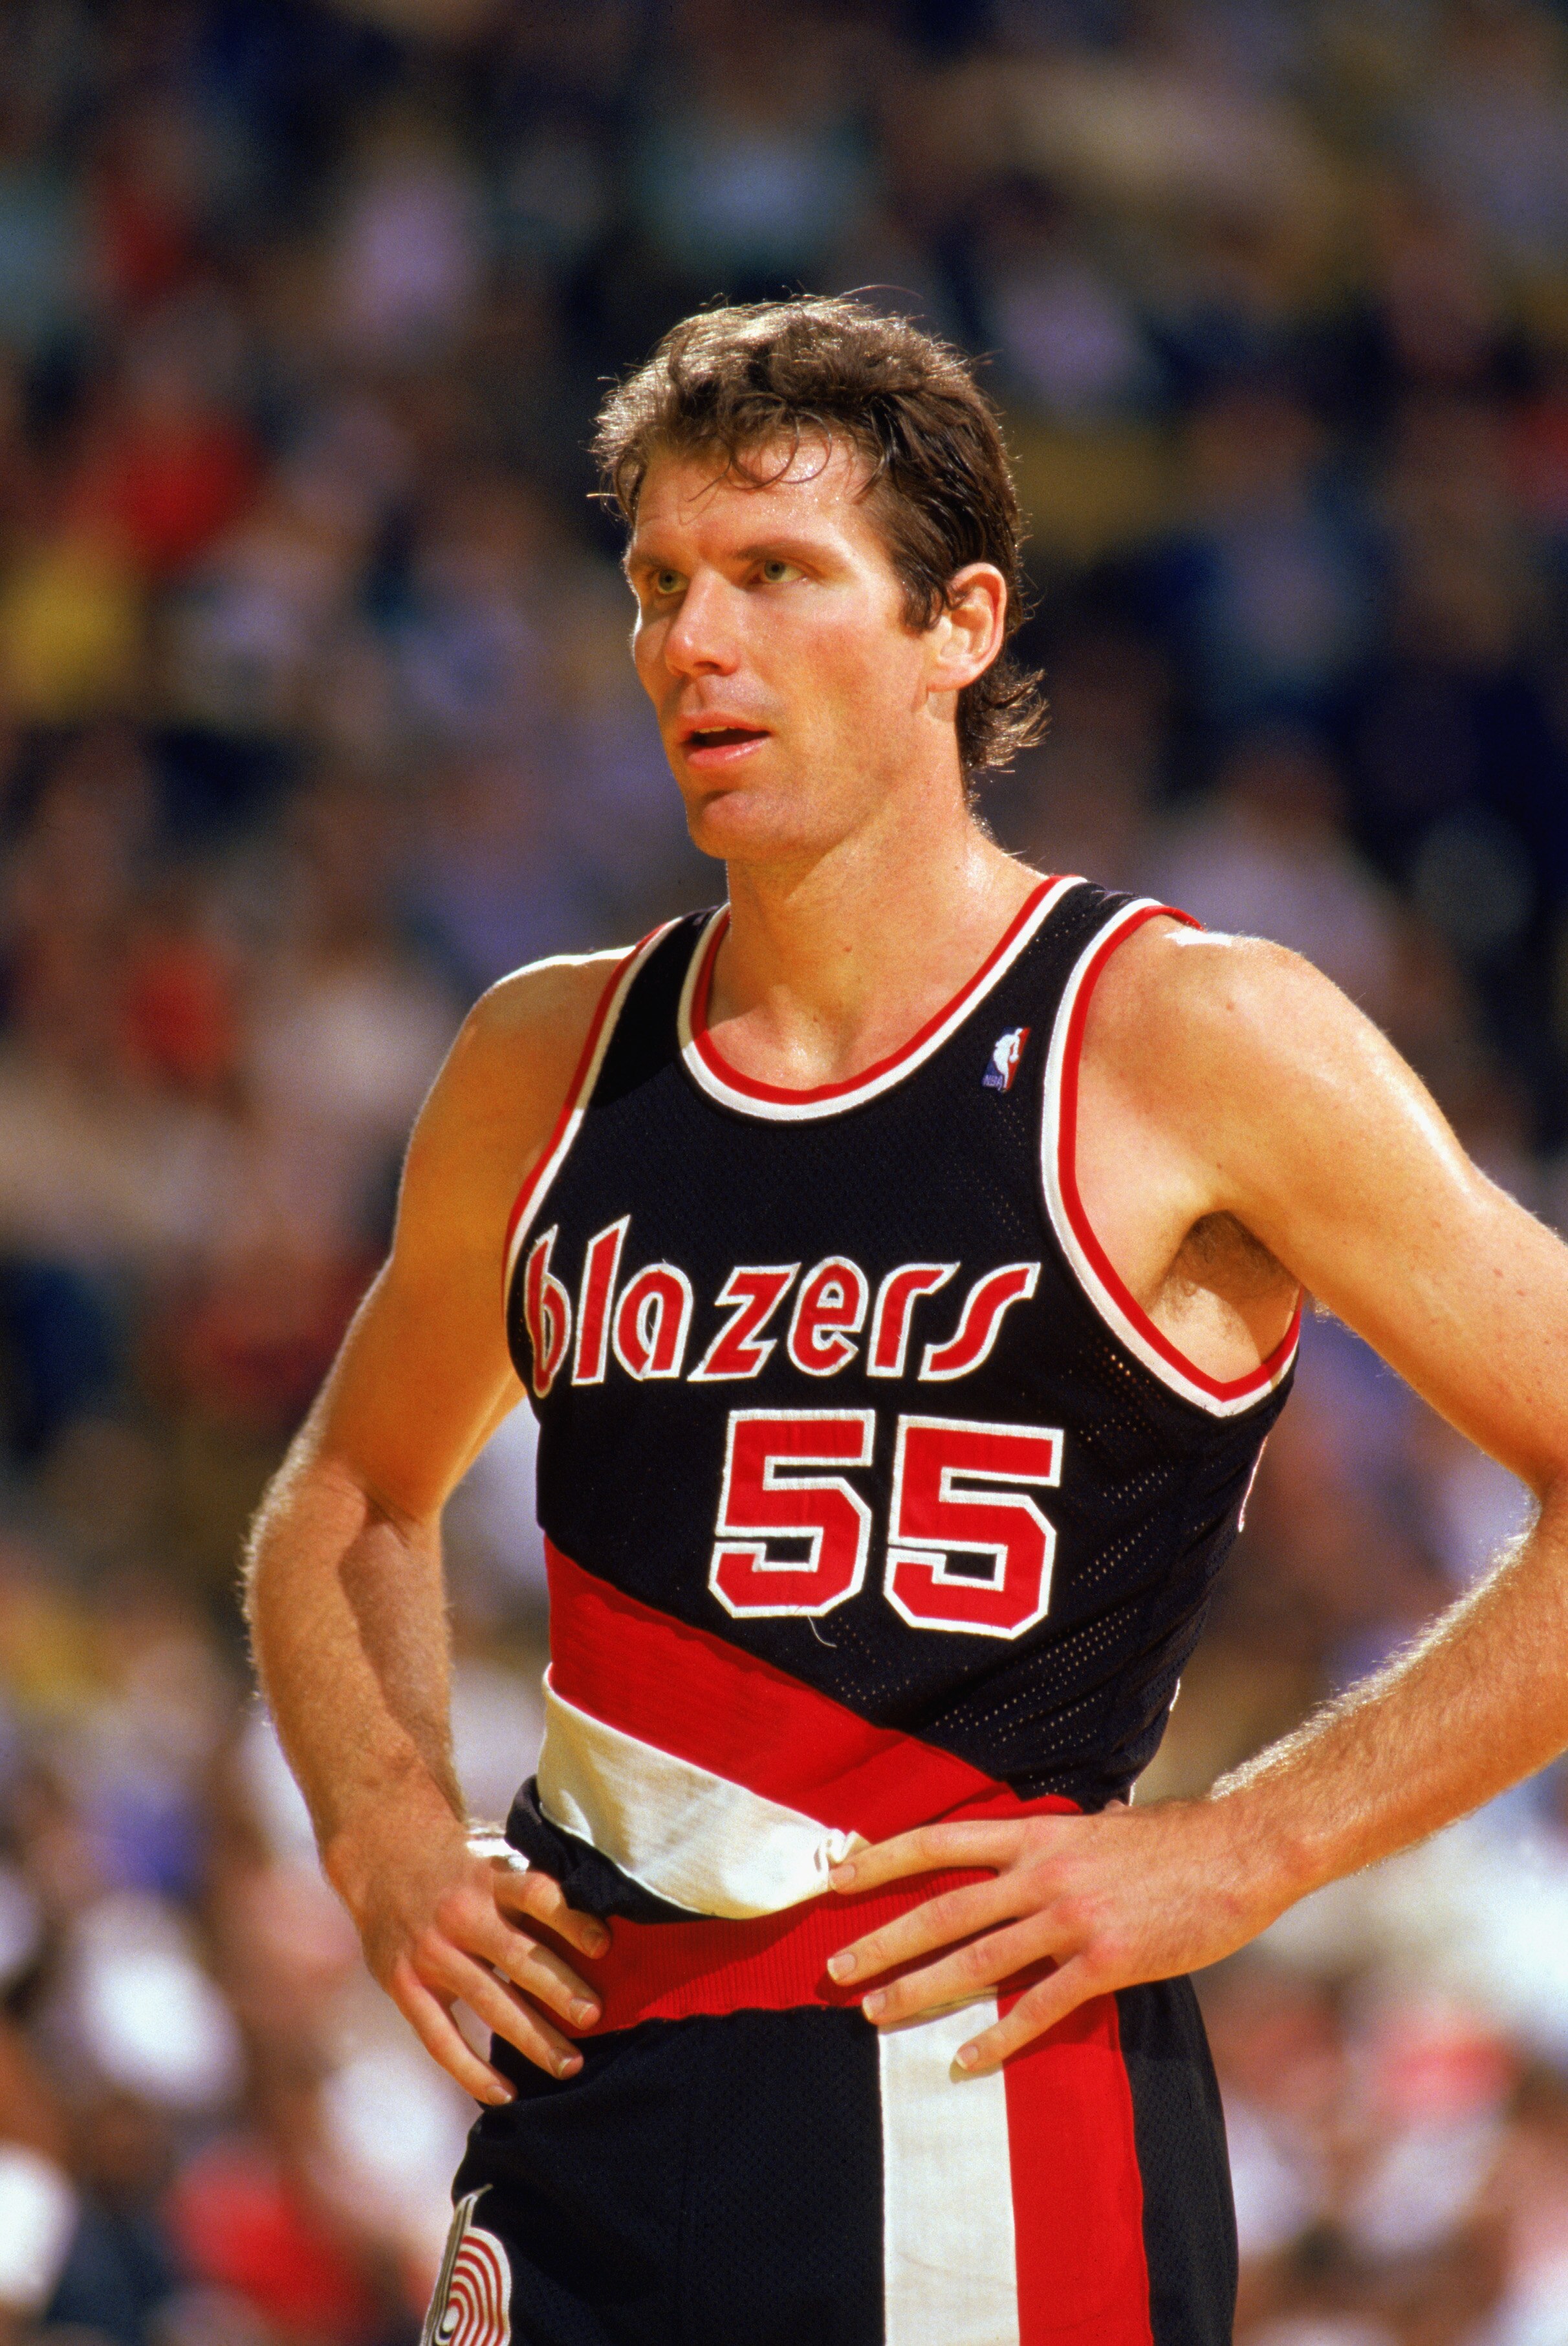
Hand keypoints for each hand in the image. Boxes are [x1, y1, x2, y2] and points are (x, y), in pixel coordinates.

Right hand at [327, 1813, 608, 2102]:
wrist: (381, 1855)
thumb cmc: (456, 1863)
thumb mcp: (491, 1859)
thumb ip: (529, 1891)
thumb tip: (596, 1925)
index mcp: (489, 1879)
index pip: (536, 1895)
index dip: (571, 1920)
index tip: (604, 1945)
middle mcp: (461, 1915)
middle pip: (516, 1956)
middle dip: (559, 1989)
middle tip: (594, 2017)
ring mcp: (431, 1952)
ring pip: (487, 2001)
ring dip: (531, 2036)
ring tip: (569, 2064)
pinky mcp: (405, 1985)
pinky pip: (440, 2037)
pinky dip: (471, 2069)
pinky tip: (504, 2092)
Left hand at [825, 1798, 1287, 2072]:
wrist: (1239, 1851)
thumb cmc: (1171, 1839)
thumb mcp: (1100, 1823)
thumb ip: (1059, 1837)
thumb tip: (1041, 1833)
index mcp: (1036, 1834)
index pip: (940, 1842)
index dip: (883, 1859)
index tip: (836, 1877)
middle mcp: (1042, 1873)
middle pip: (942, 1909)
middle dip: (882, 1940)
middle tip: (834, 1968)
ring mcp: (1072, 1918)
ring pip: (977, 1960)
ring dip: (920, 1990)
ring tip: (876, 2015)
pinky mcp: (1106, 1961)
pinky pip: (1039, 2006)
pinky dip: (998, 2036)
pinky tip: (965, 2061)